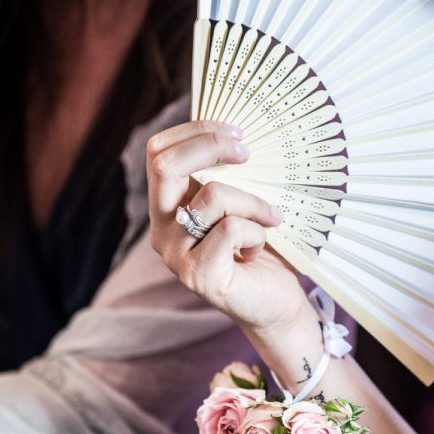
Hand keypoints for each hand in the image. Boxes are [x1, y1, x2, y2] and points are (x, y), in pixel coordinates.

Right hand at [146, 121, 310, 337]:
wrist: (274, 304)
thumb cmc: (260, 248)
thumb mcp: (240, 203)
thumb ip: (228, 174)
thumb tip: (240, 129)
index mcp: (167, 205)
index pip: (159, 151)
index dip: (196, 131)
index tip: (237, 132)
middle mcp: (162, 228)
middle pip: (165, 165)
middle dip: (211, 146)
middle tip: (247, 152)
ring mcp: (176, 254)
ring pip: (212, 196)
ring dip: (254, 202)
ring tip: (270, 219)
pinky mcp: (197, 275)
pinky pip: (231, 229)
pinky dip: (256, 232)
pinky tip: (258, 249)